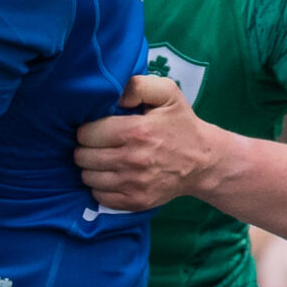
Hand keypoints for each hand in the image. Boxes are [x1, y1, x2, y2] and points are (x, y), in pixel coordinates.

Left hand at [74, 74, 240, 210]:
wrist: (204, 162)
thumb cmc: (181, 124)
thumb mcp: (167, 93)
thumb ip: (138, 85)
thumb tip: (115, 97)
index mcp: (136, 131)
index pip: (87, 134)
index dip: (87, 129)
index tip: (97, 128)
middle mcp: (132, 160)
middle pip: (83, 156)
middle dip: (86, 147)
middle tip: (98, 143)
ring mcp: (134, 184)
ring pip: (88, 177)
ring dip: (90, 167)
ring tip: (103, 158)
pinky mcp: (136, 202)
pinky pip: (100, 196)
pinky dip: (100, 186)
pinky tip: (111, 175)